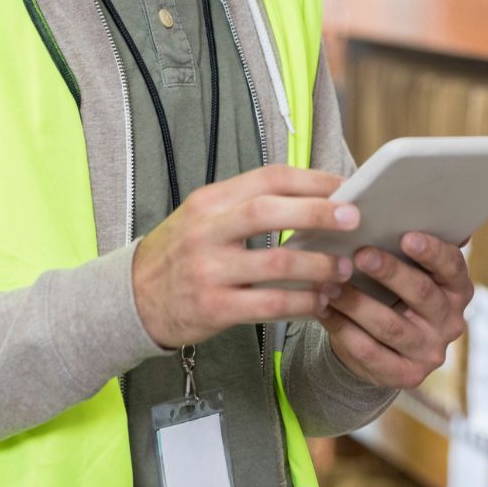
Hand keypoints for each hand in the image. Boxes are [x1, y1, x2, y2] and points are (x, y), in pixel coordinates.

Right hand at [132, 164, 360, 347]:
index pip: (267, 178)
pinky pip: (269, 305)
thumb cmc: (182, 253)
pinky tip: (320, 302)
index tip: (345, 185)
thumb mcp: (204, 217)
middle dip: (318, 212)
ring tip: (343, 269)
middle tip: (354, 219)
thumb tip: (313, 201)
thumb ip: (248, 207)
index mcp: (210, 201)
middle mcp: (207, 230)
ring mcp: (209, 270)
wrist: (133, 298)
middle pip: (269, 212)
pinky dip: (302, 304)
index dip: (311, 180)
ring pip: (276, 264)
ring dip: (318, 266)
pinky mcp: (214, 308)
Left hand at [319, 232, 472, 388]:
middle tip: (360, 254)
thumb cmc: (391, 288)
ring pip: (390, 325)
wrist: (382, 343)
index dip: (432, 251)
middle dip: (389, 272)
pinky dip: (342, 328)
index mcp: (457, 288)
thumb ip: (404, 244)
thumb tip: (393, 203)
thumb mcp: (406, 267)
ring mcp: (429, 352)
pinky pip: (370, 352)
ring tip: (329, 282)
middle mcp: (450, 321)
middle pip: (421, 294)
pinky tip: (322, 309)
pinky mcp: (405, 376)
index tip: (407, 235)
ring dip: (357, 302)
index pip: (452, 267)